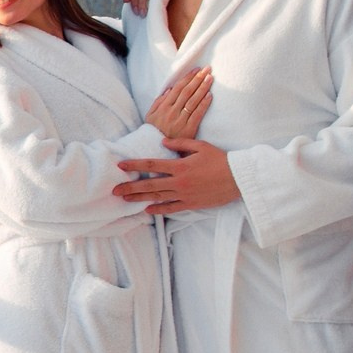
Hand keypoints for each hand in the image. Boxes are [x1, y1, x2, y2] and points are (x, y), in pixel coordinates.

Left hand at [113, 139, 240, 212]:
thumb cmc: (220, 160)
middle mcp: (179, 181)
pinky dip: (159, 209)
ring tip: (125, 200)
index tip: (120, 166)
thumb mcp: (200, 146)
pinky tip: (147, 210)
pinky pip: (171, 208)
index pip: (152, 164)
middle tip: (114, 191)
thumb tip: (163, 142)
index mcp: (180, 165)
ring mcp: (184, 194)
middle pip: (150, 184)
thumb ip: (180, 144)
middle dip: (130, 187)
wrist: (238, 178)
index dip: (135, 165)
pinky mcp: (191, 204)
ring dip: (139, 198)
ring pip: (157, 197)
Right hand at [146, 67, 211, 141]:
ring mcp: (180, 120)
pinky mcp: (188, 129)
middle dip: (198, 79)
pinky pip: (197, 114)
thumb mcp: (150, 116)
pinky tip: (210, 95)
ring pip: (193, 101)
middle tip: (207, 69)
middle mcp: (172, 112)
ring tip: (210, 78)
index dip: (188, 78)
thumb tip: (170, 90)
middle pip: (187, 92)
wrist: (155, 150)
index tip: (196, 70)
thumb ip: (158, 102)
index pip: (177, 88)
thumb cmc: (153, 132)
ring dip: (202, 88)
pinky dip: (204, 104)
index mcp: (163, 107)